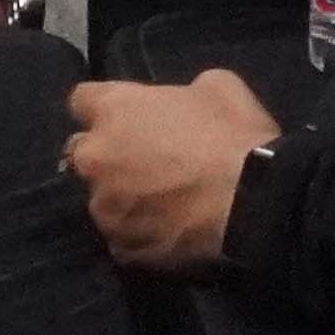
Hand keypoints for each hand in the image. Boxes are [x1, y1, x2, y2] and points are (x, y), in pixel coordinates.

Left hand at [65, 67, 274, 275]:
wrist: (253, 205)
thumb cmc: (234, 136)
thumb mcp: (218, 87)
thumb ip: (183, 93)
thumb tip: (183, 104)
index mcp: (114, 110)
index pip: (81, 99)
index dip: (104, 107)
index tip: (126, 116)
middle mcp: (96, 158)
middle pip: (82, 153)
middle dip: (105, 154)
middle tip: (143, 162)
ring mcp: (105, 208)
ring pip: (101, 200)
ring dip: (121, 198)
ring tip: (159, 205)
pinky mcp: (121, 247)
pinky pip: (121, 237)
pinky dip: (138, 233)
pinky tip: (165, 232)